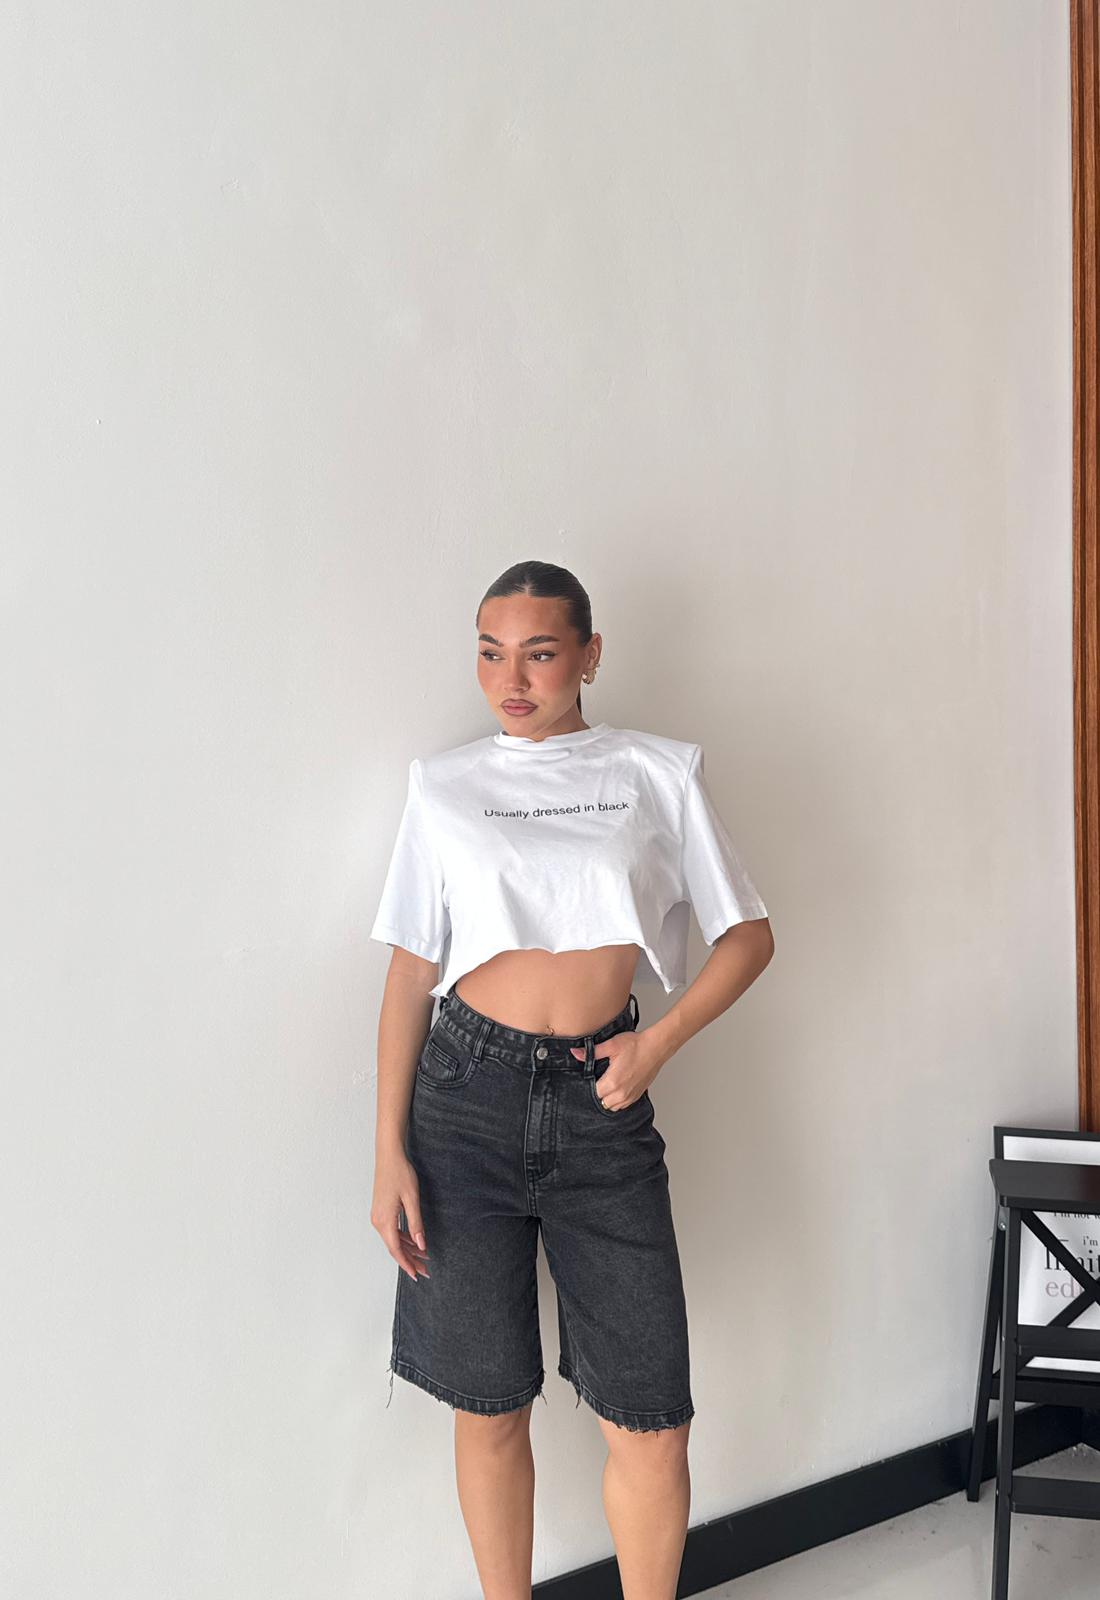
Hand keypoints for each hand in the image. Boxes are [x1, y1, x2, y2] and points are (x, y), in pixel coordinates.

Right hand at [371, 1149, 430, 1281]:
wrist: (388, 1156)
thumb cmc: (400, 1173)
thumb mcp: (412, 1199)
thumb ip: (416, 1224)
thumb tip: (421, 1245)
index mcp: (384, 1221)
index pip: (396, 1250)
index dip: (407, 1264)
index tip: (417, 1275)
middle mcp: (378, 1221)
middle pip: (394, 1247)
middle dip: (410, 1259)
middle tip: (425, 1269)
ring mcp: (377, 1216)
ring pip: (393, 1240)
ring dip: (407, 1249)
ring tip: (423, 1257)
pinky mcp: (380, 1211)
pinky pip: (391, 1230)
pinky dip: (402, 1238)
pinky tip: (413, 1241)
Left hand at [569, 1025, 664, 1111]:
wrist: (656, 1047)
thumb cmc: (636, 1045)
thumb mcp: (611, 1045)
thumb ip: (592, 1052)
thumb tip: (576, 1053)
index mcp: (613, 1082)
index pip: (593, 1093)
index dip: (589, 1085)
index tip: (590, 1077)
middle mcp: (622, 1093)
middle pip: (601, 1102)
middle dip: (598, 1093)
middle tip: (598, 1080)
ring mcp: (630, 1096)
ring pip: (612, 1106)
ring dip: (607, 1098)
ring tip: (607, 1084)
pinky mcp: (637, 1096)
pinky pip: (622, 1105)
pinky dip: (617, 1100)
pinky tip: (617, 1088)